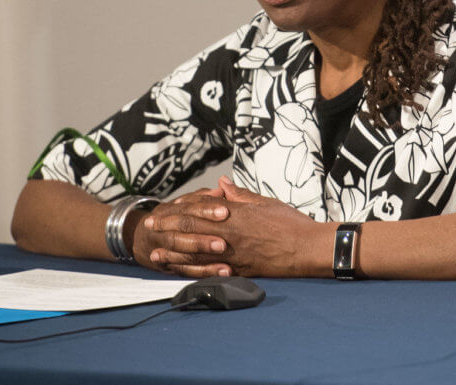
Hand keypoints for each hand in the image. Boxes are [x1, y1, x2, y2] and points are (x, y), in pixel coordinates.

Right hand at [131, 186, 232, 277]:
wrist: (138, 238)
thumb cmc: (167, 219)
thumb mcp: (180, 204)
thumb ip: (201, 197)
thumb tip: (219, 190)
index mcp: (168, 211)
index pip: (187, 208)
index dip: (206, 209)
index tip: (225, 211)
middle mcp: (163, 230)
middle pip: (182, 233)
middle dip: (203, 239)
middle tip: (223, 243)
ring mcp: (164, 250)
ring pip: (182, 255)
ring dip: (205, 259)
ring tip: (225, 261)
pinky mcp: (169, 266)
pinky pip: (186, 270)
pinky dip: (204, 272)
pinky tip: (221, 271)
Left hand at [150, 176, 326, 278]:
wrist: (307, 248)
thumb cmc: (290, 223)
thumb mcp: (264, 202)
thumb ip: (239, 194)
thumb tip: (221, 183)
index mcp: (234, 213)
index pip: (198, 208)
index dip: (177, 208)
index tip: (162, 208)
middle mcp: (228, 233)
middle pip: (190, 228)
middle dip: (167, 226)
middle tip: (149, 226)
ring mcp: (232, 254)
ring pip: (195, 252)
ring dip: (172, 251)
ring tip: (156, 252)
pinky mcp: (238, 270)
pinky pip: (209, 270)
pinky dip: (192, 270)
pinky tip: (180, 271)